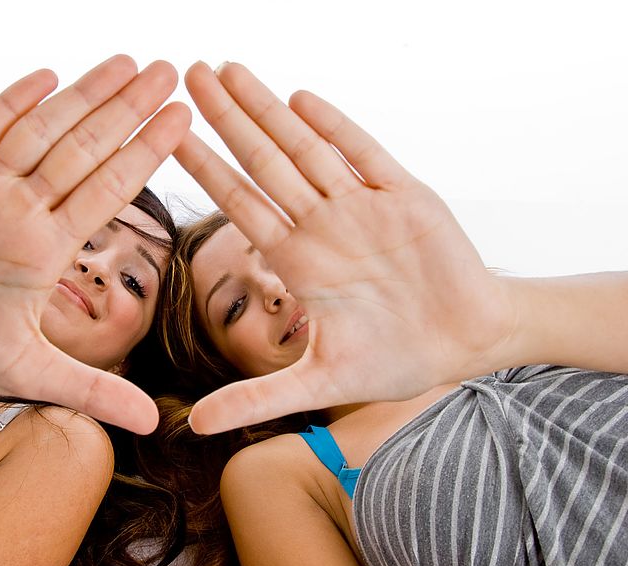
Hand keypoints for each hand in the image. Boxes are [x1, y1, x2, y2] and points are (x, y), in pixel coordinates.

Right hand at [0, 56, 190, 433]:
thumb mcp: (30, 374)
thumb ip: (92, 390)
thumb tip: (154, 425)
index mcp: (47, 249)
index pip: (108, 192)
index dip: (145, 156)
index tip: (184, 121)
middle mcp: (22, 212)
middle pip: (83, 152)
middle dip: (126, 112)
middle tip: (172, 72)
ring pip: (39, 135)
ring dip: (81, 99)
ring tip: (127, 64)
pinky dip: (7, 108)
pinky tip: (45, 78)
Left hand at [175, 62, 515, 433]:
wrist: (467, 342)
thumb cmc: (396, 360)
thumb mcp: (319, 383)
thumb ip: (257, 398)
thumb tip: (194, 426)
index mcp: (297, 260)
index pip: (238, 204)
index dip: (203, 168)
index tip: (167, 134)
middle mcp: (320, 225)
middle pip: (262, 162)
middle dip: (226, 119)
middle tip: (186, 74)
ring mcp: (360, 206)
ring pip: (304, 148)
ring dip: (267, 110)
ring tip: (228, 70)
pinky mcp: (404, 195)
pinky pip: (363, 153)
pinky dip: (333, 128)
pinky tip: (300, 99)